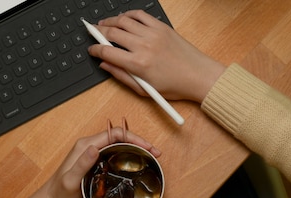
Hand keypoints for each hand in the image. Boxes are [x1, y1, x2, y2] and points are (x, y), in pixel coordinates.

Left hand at [22, 128, 160, 197]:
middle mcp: (89, 146)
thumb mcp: (70, 180)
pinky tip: (136, 162)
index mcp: (85, 146)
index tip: (147, 147)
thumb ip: (82, 163)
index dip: (133, 138)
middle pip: (120, 137)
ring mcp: (92, 154)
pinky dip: (128, 155)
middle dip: (139, 142)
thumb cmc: (59, 194)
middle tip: (154, 152)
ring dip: (135, 147)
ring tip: (150, 155)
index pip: (114, 134)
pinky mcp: (95, 162)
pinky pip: (115, 153)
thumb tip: (94, 148)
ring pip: (119, 144)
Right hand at [87, 10, 225, 103]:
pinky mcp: (161, 27)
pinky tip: (123, 19)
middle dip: (98, 32)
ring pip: (123, 20)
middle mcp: (144, 46)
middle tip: (93, 33)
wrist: (198, 75)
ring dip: (110, 21)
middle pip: (112, 33)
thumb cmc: (175, 86)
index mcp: (138, 64)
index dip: (95, 50)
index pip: (107, 52)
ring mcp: (153, 34)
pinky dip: (128, 15)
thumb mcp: (144, 89)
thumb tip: (105, 65)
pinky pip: (140, 15)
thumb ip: (121, 76)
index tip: (91, 50)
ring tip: (104, 24)